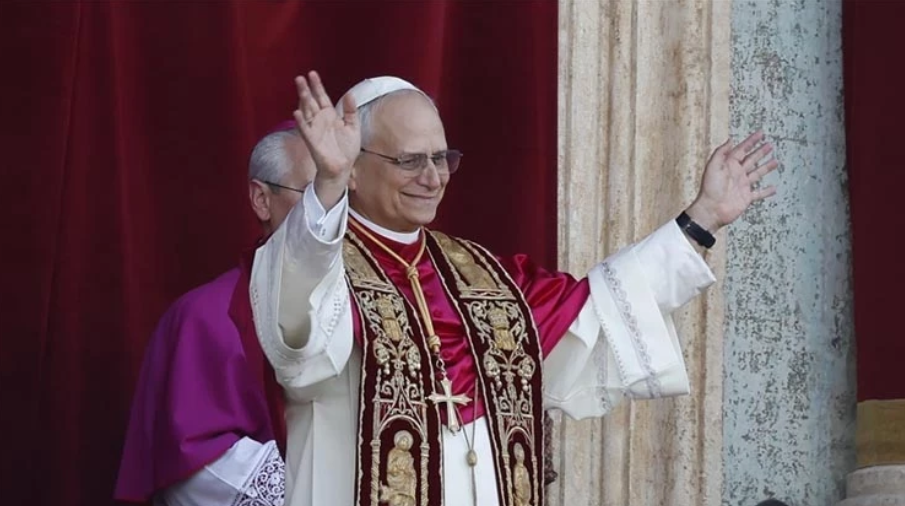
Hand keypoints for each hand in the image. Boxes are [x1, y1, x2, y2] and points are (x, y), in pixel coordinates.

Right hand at [293, 71, 359, 207]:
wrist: (343, 168)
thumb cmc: (346, 149)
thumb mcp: (353, 127)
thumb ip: (351, 111)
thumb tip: (349, 94)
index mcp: (330, 116)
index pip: (322, 97)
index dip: (317, 86)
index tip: (312, 74)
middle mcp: (320, 121)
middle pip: (311, 101)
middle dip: (306, 89)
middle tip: (300, 77)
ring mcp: (315, 130)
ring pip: (306, 112)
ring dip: (302, 100)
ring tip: (299, 87)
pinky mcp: (313, 141)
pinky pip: (305, 130)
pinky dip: (301, 122)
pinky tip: (296, 113)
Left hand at [685, 130, 779, 231]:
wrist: (712, 210)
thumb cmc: (710, 189)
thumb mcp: (713, 166)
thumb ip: (721, 152)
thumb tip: (730, 140)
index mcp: (729, 165)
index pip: (742, 149)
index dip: (751, 141)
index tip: (760, 133)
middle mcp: (736, 174)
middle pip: (751, 159)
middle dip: (760, 151)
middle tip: (769, 144)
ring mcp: (742, 186)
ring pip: (757, 174)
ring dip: (766, 167)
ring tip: (775, 161)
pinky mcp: (746, 197)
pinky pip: (759, 193)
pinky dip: (766, 191)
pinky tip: (774, 188)